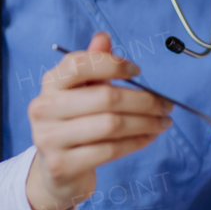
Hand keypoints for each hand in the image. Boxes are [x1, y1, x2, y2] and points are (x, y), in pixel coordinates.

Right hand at [25, 32, 172, 209]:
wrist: (55, 172)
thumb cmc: (75, 125)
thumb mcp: (81, 92)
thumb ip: (92, 64)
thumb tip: (103, 37)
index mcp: (50, 84)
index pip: (79, 64)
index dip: (112, 64)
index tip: (138, 71)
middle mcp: (44, 108)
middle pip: (105, 97)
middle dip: (144, 100)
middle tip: (166, 104)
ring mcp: (49, 138)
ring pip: (111, 125)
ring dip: (146, 123)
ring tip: (164, 121)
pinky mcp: (62, 165)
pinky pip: (110, 150)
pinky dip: (137, 142)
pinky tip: (149, 137)